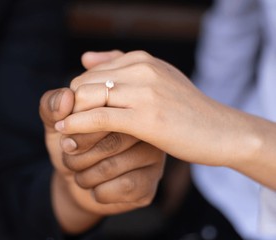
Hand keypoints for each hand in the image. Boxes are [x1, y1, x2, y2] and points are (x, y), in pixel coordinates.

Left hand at [40, 86, 164, 233]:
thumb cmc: (71, 145)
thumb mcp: (55, 124)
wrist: (75, 181)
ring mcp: (152, 154)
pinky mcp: (150, 181)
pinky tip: (98, 187)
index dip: (76, 129)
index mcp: (121, 104)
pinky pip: (123, 187)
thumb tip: (66, 98)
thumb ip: (52, 106)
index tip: (64, 139)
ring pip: (112, 167)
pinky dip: (99, 192)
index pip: (102, 111)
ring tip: (80, 173)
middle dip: (78, 155)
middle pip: (111, 141)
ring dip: (84, 176)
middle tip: (69, 157)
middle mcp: (143, 125)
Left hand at [55, 50, 253, 167]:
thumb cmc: (186, 110)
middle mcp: (141, 69)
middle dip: (70, 106)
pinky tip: (67, 134)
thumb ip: (120, 67)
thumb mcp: (156, 80)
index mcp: (141, 59)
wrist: (222, 131)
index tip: (72, 114)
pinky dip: (78, 125)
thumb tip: (85, 58)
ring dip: (70, 117)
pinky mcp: (147, 118)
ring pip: (88, 97)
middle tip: (64, 125)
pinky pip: (100, 118)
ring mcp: (145, 91)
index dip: (76, 95)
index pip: (90, 72)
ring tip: (65, 134)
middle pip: (83, 82)